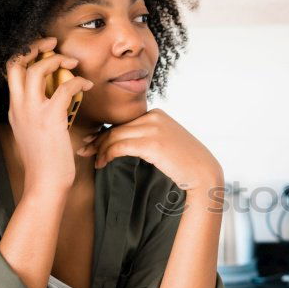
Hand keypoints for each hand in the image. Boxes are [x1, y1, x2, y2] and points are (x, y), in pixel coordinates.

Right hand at [3, 36, 93, 193]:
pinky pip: (64, 88)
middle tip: (53, 43)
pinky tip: (87, 85)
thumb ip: (38, 114)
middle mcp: (19, 107)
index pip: (11, 71)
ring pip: (36, 70)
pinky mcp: (50, 118)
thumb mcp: (34, 133)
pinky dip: (78, 82)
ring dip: (56, 60)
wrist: (46, 183)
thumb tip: (54, 99)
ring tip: (73, 62)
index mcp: (14, 108)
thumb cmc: (46, 161)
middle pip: (15, 63)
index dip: (25, 54)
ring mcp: (32, 112)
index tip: (43, 49)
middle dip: (34, 46)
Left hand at [76, 108, 222, 191]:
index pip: (124, 122)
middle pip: (117, 127)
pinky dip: (107, 155)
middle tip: (84, 149)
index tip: (94, 142)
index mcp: (157, 114)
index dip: (106, 132)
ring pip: (115, 136)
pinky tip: (102, 163)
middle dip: (98, 139)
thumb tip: (129, 142)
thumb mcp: (168, 141)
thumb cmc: (186, 163)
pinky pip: (119, 146)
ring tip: (93, 161)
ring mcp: (153, 129)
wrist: (204, 173)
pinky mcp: (151, 144)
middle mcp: (154, 117)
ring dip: (100, 149)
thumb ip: (149, 136)